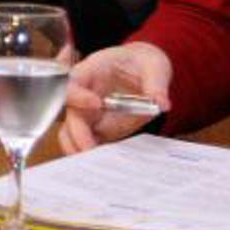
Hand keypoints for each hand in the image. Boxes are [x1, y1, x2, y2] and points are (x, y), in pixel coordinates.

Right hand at [58, 42, 172, 153]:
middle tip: (92, 150)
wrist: (144, 71)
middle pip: (69, 113)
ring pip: (70, 132)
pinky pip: (87, 144)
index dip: (78, 94)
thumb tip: (161, 103)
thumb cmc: (143, 63)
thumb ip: (156, 84)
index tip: (97, 104)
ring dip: (78, 148)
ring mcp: (88, 113)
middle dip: (77, 133)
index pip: (72, 81)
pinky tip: (104, 166)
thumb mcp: (153, 67)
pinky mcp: (97, 129)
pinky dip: (91, 156)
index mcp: (91, 70)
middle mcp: (84, 93)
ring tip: (95, 164)